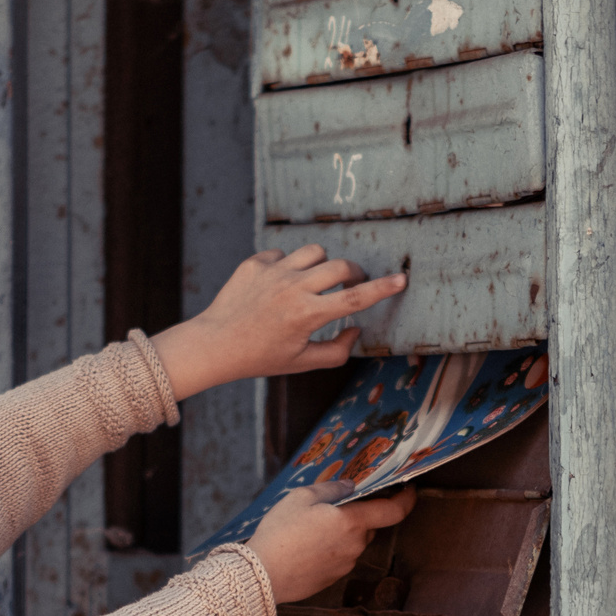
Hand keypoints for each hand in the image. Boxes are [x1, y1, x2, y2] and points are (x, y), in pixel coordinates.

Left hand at [151, 247, 408, 400]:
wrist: (215, 344)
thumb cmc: (260, 357)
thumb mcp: (302, 363)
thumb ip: (337, 351)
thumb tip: (355, 329)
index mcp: (308, 315)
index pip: (356, 298)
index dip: (383, 288)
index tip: (401, 279)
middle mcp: (293, 289)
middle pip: (341, 267)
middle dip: (353, 273)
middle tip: (351, 284)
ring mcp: (273, 272)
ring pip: (315, 252)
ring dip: (322, 265)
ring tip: (314, 283)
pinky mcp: (255, 263)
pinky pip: (284, 254)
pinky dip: (289, 267)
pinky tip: (278, 286)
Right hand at [245, 482, 416, 604]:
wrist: (263, 575)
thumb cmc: (281, 533)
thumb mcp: (301, 498)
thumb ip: (331, 489)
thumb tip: (350, 486)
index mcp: (353, 522)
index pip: (394, 511)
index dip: (406, 499)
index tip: (408, 489)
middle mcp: (355, 545)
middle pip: (369, 526)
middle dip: (358, 514)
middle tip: (332, 506)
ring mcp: (346, 565)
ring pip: (353, 542)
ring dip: (341, 532)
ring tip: (310, 527)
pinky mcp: (334, 578)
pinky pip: (340, 557)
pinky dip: (330, 548)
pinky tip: (306, 545)